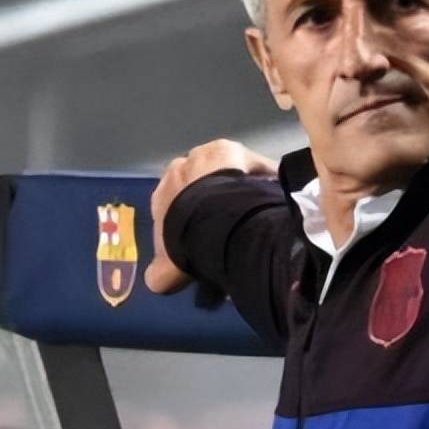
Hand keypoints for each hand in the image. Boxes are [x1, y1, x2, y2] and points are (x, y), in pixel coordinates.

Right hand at [144, 139, 276, 293]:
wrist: (208, 220)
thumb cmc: (185, 243)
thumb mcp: (167, 269)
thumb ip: (161, 272)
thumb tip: (156, 279)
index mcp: (160, 196)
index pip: (174, 204)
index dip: (191, 217)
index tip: (207, 231)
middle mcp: (176, 169)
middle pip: (196, 182)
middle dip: (211, 196)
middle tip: (231, 216)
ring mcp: (202, 156)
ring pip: (221, 168)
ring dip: (234, 182)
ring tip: (254, 202)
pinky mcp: (229, 149)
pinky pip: (249, 163)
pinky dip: (260, 175)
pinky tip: (272, 190)